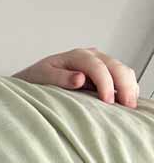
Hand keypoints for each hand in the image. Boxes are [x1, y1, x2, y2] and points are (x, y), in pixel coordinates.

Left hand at [13, 48, 138, 107]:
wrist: (33, 80)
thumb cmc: (36, 79)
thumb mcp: (42, 77)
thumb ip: (60, 78)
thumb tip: (80, 78)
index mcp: (76, 56)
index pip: (97, 67)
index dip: (105, 83)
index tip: (107, 102)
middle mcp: (91, 56)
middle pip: (116, 66)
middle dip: (124, 85)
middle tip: (126, 106)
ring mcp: (99, 63)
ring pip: (122, 71)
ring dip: (129, 87)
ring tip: (129, 106)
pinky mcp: (103, 74)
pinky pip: (121, 78)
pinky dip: (127, 88)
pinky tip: (127, 101)